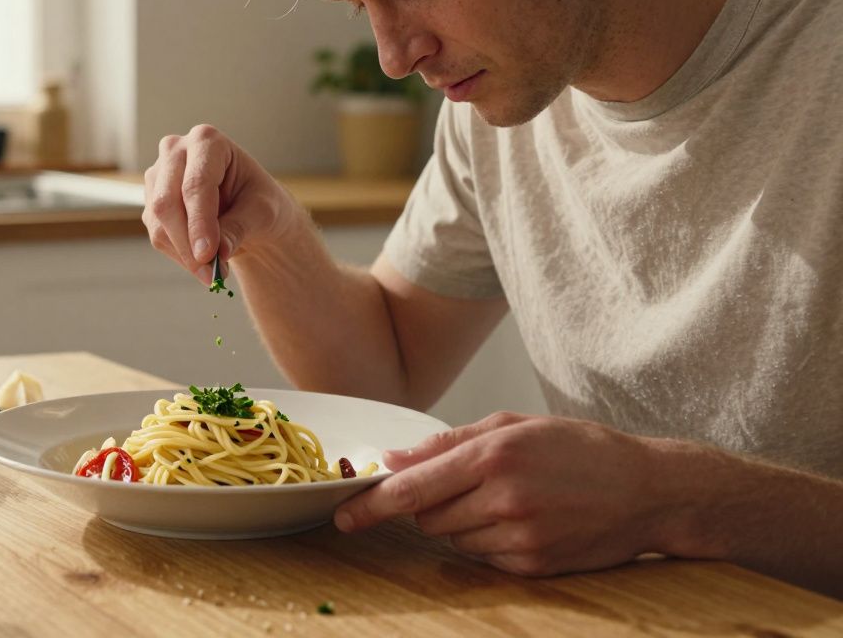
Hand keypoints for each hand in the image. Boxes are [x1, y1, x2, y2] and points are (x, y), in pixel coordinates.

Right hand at [142, 124, 301, 284]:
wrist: (248, 210)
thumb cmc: (258, 201)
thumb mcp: (260, 213)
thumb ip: (238, 228)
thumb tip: (218, 253)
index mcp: (207, 141)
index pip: (196, 184)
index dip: (200, 222)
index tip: (208, 256)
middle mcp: (176, 151)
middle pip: (167, 202)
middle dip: (187, 243)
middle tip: (209, 274)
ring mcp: (159, 175)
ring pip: (158, 222)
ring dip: (184, 254)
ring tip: (213, 271)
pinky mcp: (151, 200)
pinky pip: (157, 234)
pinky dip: (179, 254)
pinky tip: (201, 261)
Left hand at [335, 413, 671, 576]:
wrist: (649, 490)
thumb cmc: (580, 449)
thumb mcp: (513, 426)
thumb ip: (447, 443)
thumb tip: (392, 459)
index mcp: (494, 456)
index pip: (413, 487)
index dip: (372, 504)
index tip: (344, 515)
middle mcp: (504, 499)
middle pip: (427, 516)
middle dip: (431, 502)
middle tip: (469, 483)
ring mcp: (520, 538)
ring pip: (452, 539)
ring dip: (461, 521)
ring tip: (506, 499)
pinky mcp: (533, 567)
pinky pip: (482, 558)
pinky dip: (489, 541)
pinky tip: (523, 520)